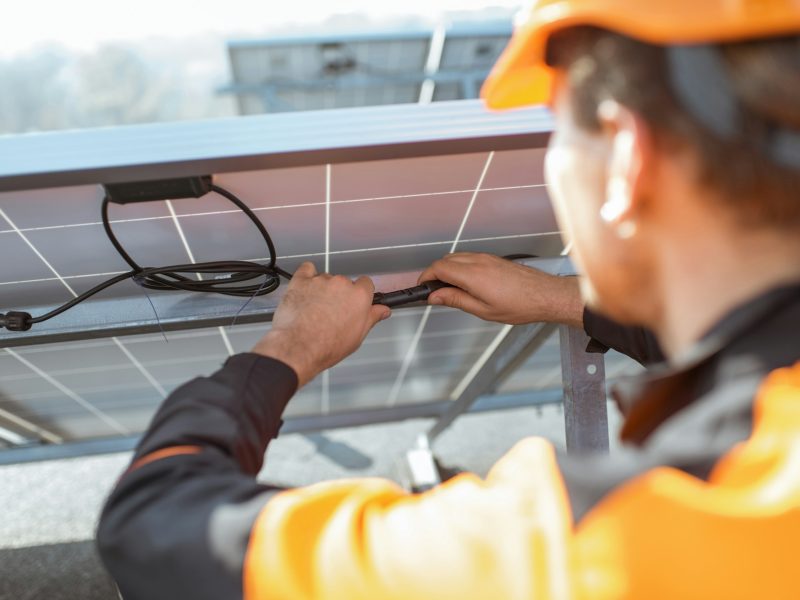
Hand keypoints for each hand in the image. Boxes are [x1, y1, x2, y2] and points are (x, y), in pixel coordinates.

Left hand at [252, 262, 390, 386]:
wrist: (299, 347)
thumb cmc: (327, 345)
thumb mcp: (357, 336)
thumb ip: (372, 317)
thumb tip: (382, 310)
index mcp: (359, 296)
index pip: (366, 284)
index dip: (360, 294)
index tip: (354, 302)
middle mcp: (341, 284)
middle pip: (344, 282)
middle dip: (339, 295)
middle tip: (332, 312)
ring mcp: (320, 280)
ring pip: (325, 279)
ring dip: (322, 289)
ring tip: (314, 309)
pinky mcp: (301, 281)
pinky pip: (306, 269)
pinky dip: (307, 276)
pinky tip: (306, 289)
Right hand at [417, 253, 583, 326]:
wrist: (545, 295)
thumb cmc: (520, 305)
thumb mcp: (482, 310)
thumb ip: (455, 300)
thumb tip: (435, 297)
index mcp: (472, 275)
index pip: (438, 268)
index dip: (426, 277)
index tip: (422, 288)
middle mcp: (478, 261)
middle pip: (445, 260)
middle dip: (434, 273)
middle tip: (433, 291)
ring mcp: (486, 258)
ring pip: (456, 257)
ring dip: (447, 269)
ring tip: (449, 289)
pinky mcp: (493, 258)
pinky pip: (469, 257)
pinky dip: (460, 267)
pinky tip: (465, 282)